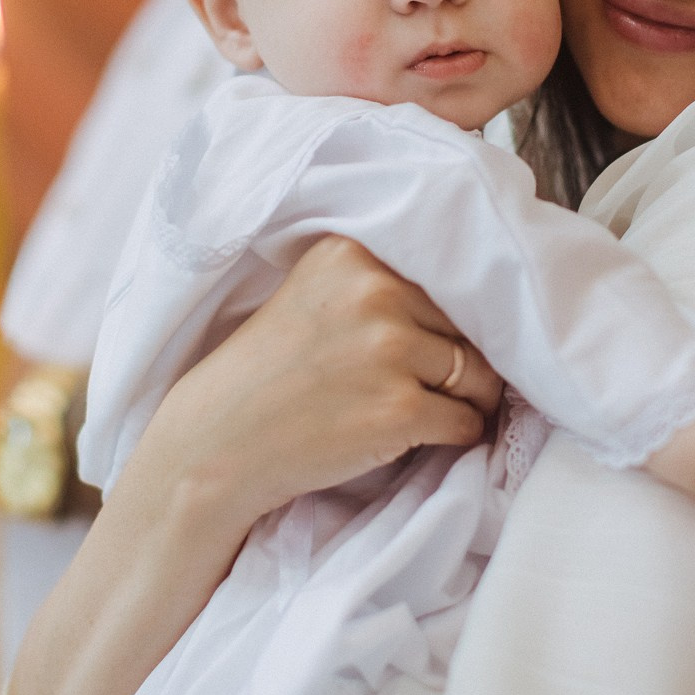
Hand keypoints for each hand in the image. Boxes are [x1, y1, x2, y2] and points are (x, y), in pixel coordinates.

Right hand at [142, 235, 504, 530]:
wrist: (218, 441)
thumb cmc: (268, 372)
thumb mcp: (314, 293)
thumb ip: (377, 282)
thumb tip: (475, 298)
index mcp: (352, 253)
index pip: (444, 277)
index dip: (454, 314)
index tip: (442, 338)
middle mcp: (374, 290)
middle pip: (467, 325)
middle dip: (463, 359)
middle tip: (440, 383)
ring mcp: (388, 350)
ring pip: (477, 374)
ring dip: (470, 399)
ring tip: (443, 409)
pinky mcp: (398, 408)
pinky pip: (465, 421)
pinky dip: (461, 434)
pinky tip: (431, 436)